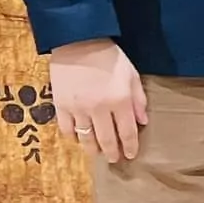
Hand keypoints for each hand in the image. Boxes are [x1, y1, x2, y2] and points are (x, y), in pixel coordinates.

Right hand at [50, 38, 148, 161]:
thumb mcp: (131, 75)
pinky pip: (67, 129)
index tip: (131, 155)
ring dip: (93, 149)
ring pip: (86, 139)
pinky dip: (73, 137)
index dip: (130, 147)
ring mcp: (78, 109)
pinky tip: (79, 139)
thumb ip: (138, 100)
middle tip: (114, 159)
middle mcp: (99, 109)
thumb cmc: (109, 57)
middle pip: (106, 140)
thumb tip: (142, 122)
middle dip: (112, 153)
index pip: (127, 132)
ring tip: (98, 153)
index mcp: (120, 101)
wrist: (78, 42)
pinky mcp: (61, 106)